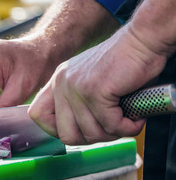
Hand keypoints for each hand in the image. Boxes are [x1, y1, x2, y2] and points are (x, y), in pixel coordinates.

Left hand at [28, 26, 169, 144]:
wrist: (143, 40)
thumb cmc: (124, 63)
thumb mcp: (91, 81)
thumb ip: (79, 103)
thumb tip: (80, 135)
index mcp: (58, 81)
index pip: (37, 114)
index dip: (56, 129)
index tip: (79, 130)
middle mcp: (62, 84)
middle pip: (65, 134)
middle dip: (92, 139)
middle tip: (111, 129)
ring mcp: (77, 88)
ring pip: (91, 133)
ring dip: (113, 133)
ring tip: (127, 121)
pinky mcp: (95, 91)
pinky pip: (110, 125)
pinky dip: (127, 128)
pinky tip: (135, 118)